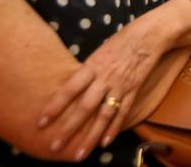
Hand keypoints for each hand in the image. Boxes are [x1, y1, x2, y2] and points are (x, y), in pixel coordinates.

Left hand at [37, 19, 168, 157]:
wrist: (150, 35)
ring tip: (78, 155)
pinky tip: (104, 143)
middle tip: (54, 146)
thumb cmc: (121, 40)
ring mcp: (120, 86)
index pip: (70, 89)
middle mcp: (105, 78)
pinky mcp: (134, 90)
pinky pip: (122, 112)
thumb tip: (70, 89)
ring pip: (103, 116)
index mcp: (93, 66)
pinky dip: (114, 129)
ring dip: (90, 137)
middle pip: (85, 107)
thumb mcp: (98, 52)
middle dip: (69, 129)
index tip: (41, 122)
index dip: (55, 106)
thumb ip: (86, 72)